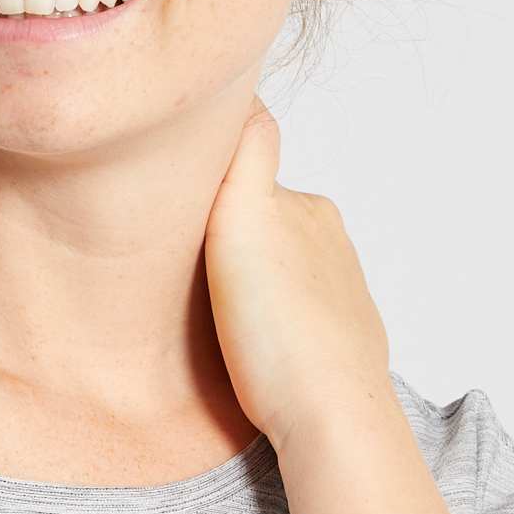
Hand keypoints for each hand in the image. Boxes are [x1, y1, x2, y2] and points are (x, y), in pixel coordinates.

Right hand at [205, 94, 391, 447]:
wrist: (329, 419)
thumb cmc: (279, 334)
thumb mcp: (247, 220)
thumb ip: (246, 151)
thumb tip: (244, 94)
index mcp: (311, 211)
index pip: (248, 179)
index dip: (208, 194)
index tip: (173, 212)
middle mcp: (333, 247)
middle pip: (264, 228)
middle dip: (228, 242)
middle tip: (186, 272)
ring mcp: (340, 300)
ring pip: (278, 277)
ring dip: (247, 287)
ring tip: (214, 316)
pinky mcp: (339, 349)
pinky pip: (293, 323)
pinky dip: (270, 326)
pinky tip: (250, 350)